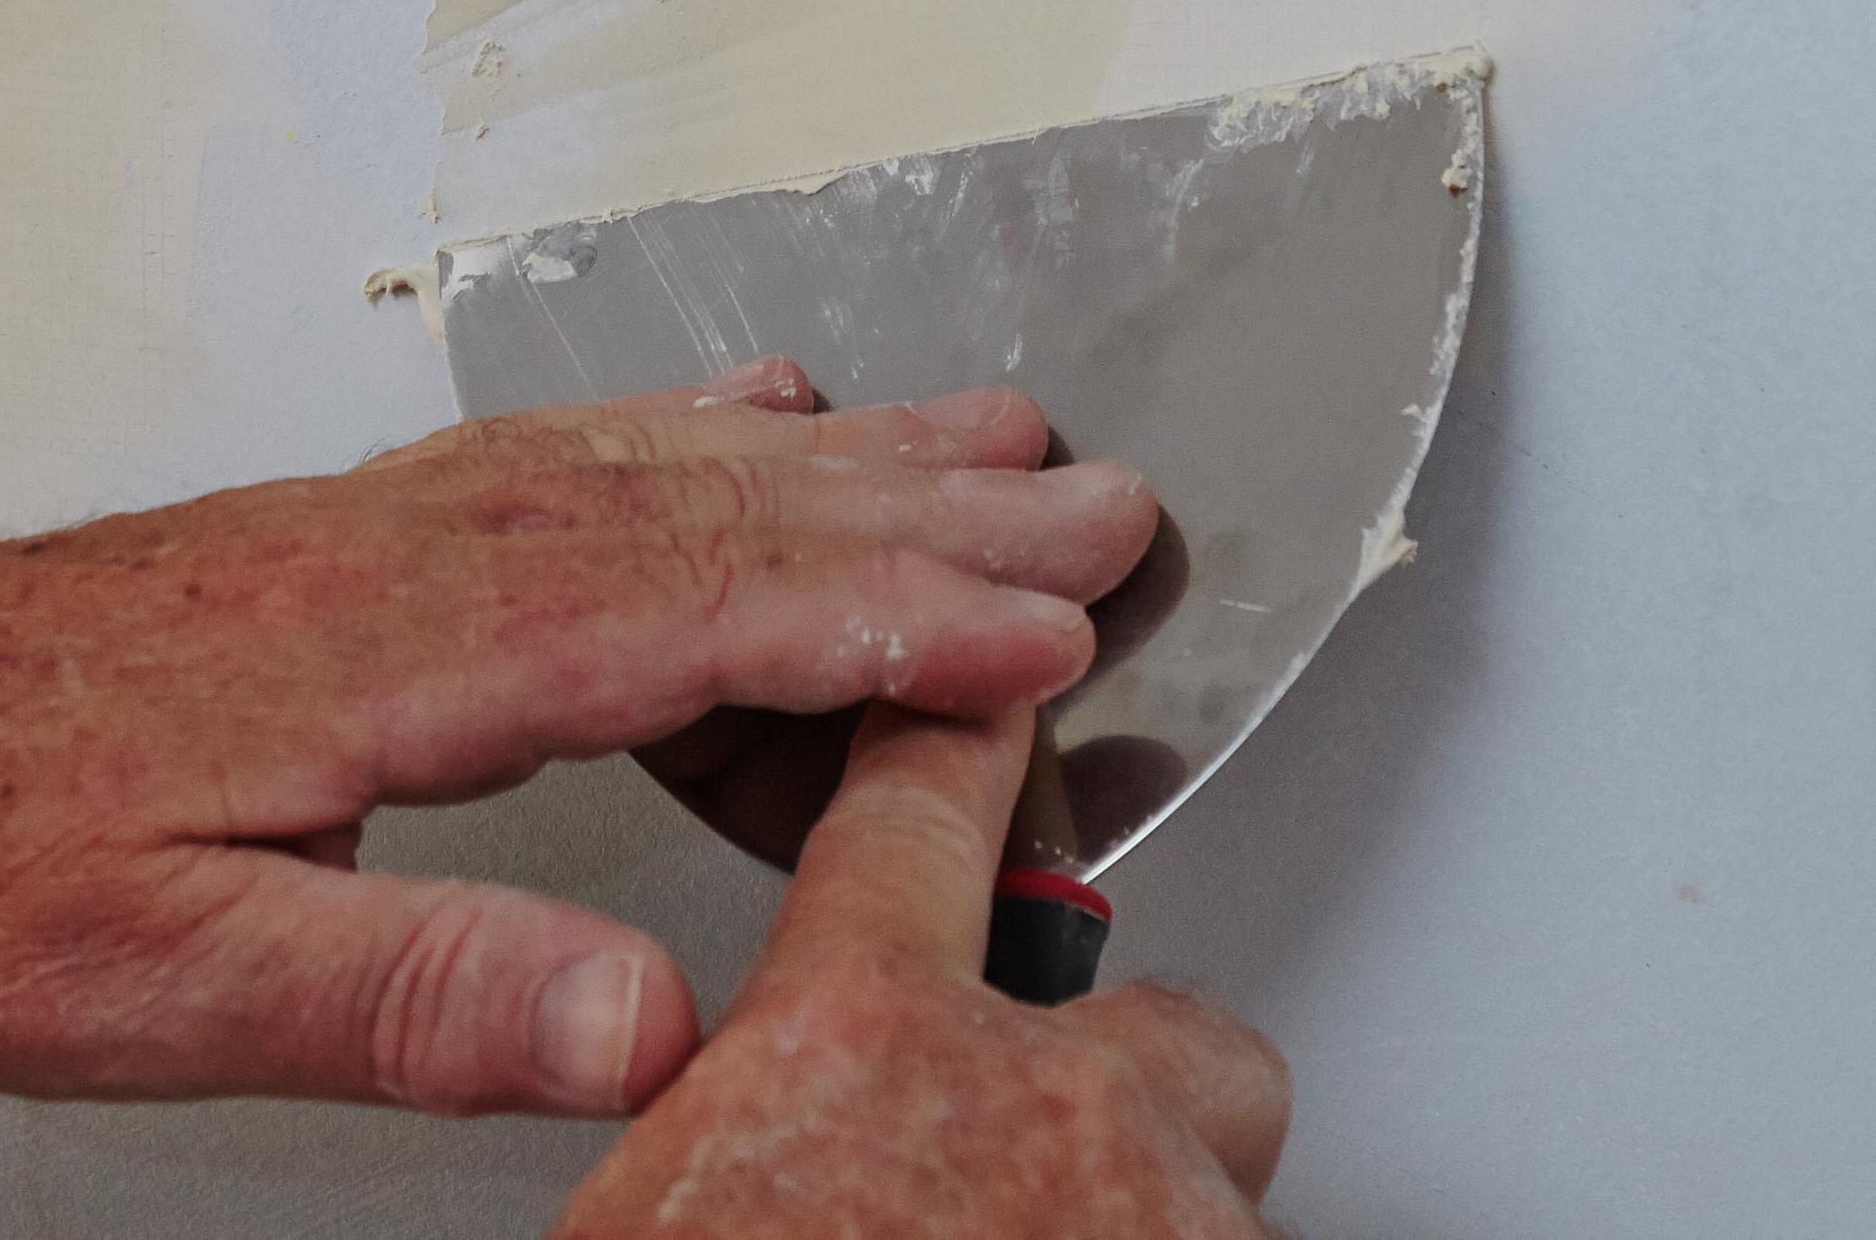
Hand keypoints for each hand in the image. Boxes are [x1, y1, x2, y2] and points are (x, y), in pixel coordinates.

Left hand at [0, 358, 1155, 1119]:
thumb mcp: (146, 984)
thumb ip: (403, 997)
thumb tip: (643, 1032)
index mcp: (382, 655)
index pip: (693, 620)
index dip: (891, 627)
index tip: (1056, 627)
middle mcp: (397, 554)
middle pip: (709, 507)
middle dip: (922, 509)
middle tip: (1098, 499)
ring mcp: (367, 530)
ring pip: (650, 465)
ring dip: (837, 458)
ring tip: (988, 438)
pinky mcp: (332, 541)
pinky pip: (558, 457)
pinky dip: (685, 435)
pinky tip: (737, 422)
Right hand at [553, 702, 1292, 1236]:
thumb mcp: (650, 1219)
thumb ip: (733, 1139)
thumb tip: (755, 1149)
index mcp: (848, 1044)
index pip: (920, 815)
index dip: (966, 740)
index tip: (997, 688)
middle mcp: (1035, 1102)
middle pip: (1176, 1029)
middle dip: (1141, 1102)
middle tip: (1045, 1202)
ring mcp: (1154, 1221)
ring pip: (1225, 1197)